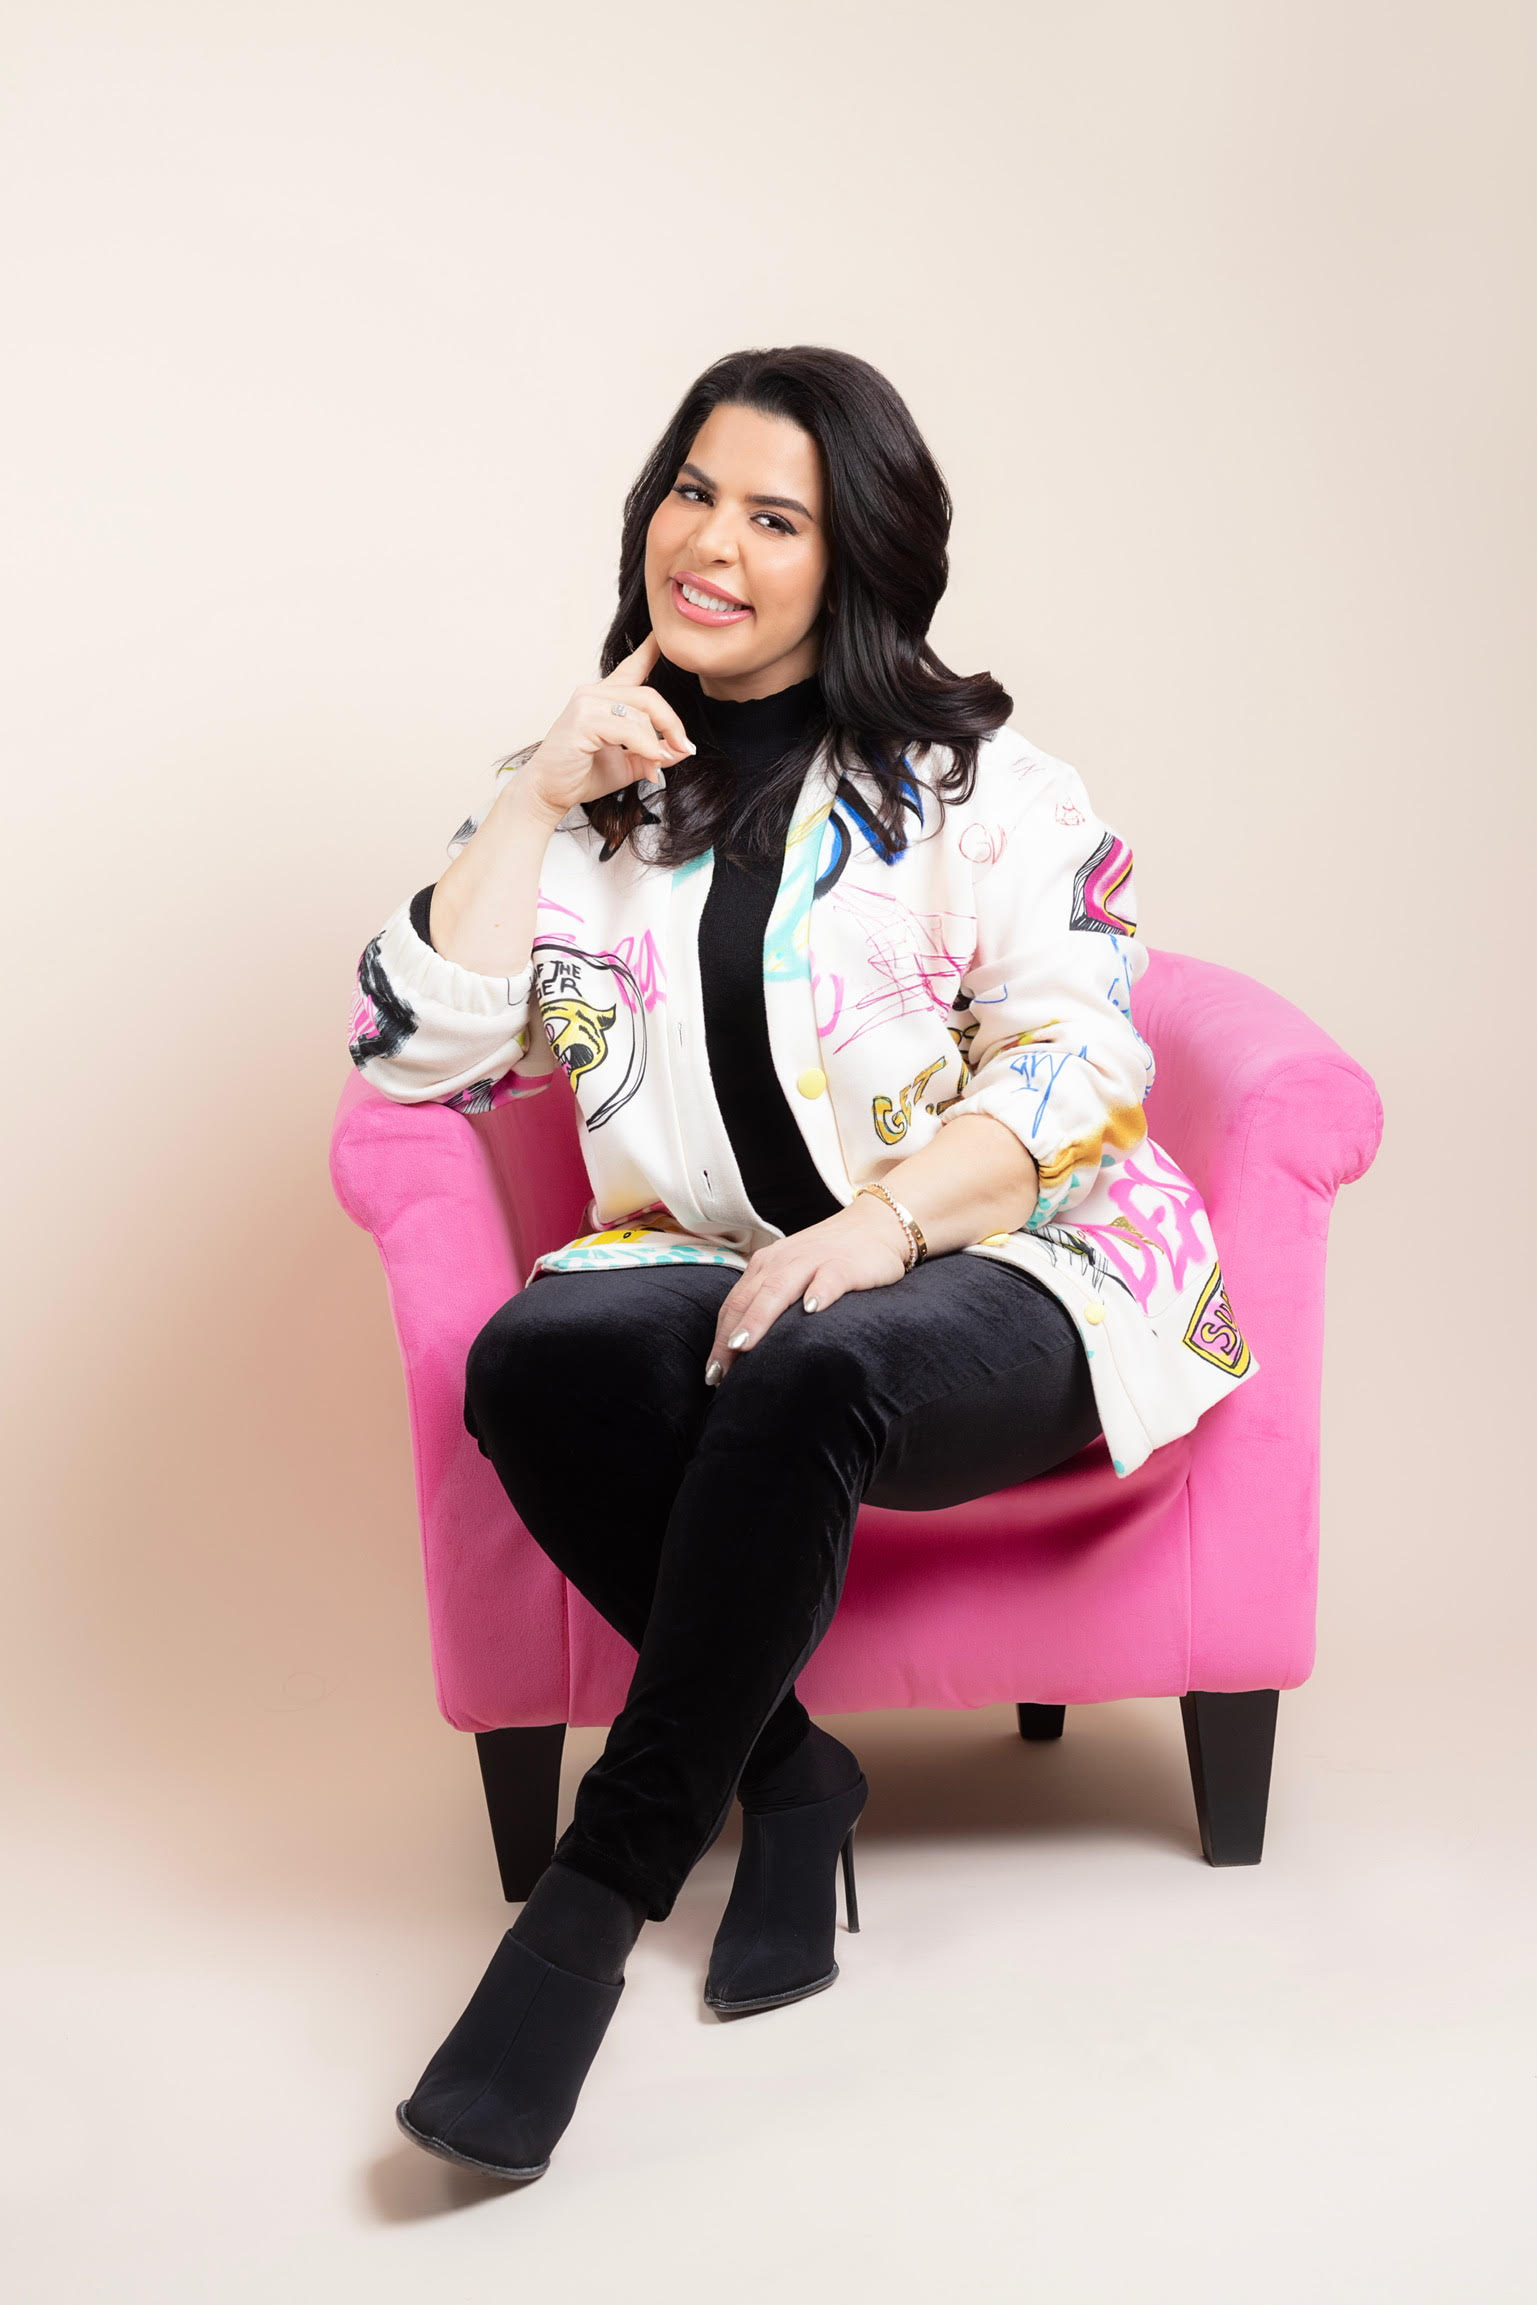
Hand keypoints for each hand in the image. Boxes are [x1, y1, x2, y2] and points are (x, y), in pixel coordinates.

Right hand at [518, 633, 694, 825]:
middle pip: (649, 696)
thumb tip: (684, 749)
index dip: (650, 650)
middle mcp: (594, 693)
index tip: (661, 637)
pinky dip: (646, 747)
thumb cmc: (581, 775)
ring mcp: (587, 703)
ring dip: (657, 743)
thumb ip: (654, 753)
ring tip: (656, 767)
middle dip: (672, 724)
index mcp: (605, 698)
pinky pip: (629, 729)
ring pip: (641, 712)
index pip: (632, 667)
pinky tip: (650, 764)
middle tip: (683, 748)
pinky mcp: (583, 720)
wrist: (549, 792)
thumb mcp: (628, 764)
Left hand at [704, 1195, 912, 1385]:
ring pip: (779, 1288)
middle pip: (749, 1299)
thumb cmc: (829, 1259)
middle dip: (730, 1334)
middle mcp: (782, 1261)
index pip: (735, 1304)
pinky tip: (812, 1310)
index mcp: (766, 1266)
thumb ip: (769, 1301)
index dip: (720, 1337)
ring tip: (744, 1346)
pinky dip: (819, 1292)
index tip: (712, 1372)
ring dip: (759, 1317)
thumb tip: (743, 1349)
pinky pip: (830, 1278)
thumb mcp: (792, 1275)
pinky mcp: (846, 1264)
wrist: (876, 1226)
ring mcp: (813, 1260)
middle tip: (718, 1371)